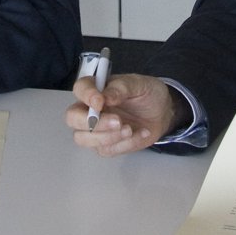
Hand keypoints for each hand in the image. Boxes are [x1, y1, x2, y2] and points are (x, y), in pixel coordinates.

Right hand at [65, 72, 187, 156]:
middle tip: (117, 121)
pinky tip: (140, 133)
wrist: (163, 112)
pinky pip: (106, 150)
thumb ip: (121, 88)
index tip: (100, 101)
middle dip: (93, 123)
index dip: (86, 95)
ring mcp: (96, 129)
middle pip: (72, 118)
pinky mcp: (107, 145)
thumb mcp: (139, 84)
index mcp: (96, 89)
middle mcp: (90, 109)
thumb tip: (105, 96)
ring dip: (107, 137)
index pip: (80, 89)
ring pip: (83, 139)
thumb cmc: (147, 94)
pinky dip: (125, 144)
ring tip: (130, 129)